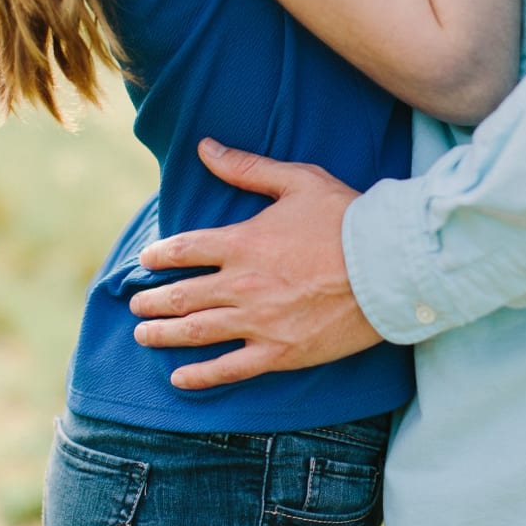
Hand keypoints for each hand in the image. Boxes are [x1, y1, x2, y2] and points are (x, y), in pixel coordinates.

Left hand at [131, 139, 382, 389]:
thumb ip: (247, 167)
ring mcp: (258, 323)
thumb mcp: (298, 181)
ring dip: (163, 334)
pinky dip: (200, 376)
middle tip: (136, 304)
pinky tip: (180, 378)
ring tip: (143, 334)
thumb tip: (206, 147)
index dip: (159, 256)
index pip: (184, 250)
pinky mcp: (280, 353)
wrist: (390, 267)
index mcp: (242, 242)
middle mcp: (242, 285)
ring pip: (196, 333)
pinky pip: (229, 369)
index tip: (145, 262)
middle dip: (152, 301)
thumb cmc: (347, 220)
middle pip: (182, 295)